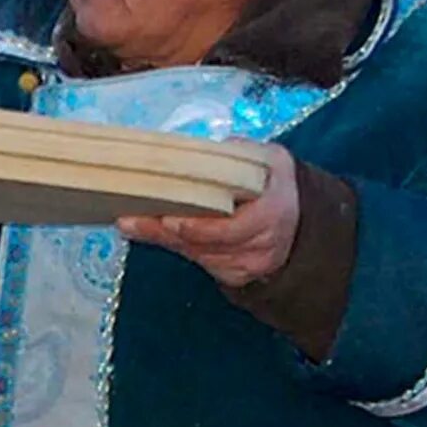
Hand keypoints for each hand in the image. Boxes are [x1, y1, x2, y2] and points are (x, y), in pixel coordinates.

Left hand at [116, 141, 300, 288]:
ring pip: (197, 254)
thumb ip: (241, 153)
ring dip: (163, 239)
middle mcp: (262, 244)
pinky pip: (199, 260)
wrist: (297, 221)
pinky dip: (175, 245)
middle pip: (206, 244)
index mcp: (273, 212)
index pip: (232, 228)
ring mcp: (248, 263)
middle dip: (165, 232)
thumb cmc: (275, 184)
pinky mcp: (234, 273)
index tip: (169, 220)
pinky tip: (149, 230)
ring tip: (130, 223)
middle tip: (130, 222)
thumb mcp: (270, 160)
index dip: (199, 227)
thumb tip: (205, 152)